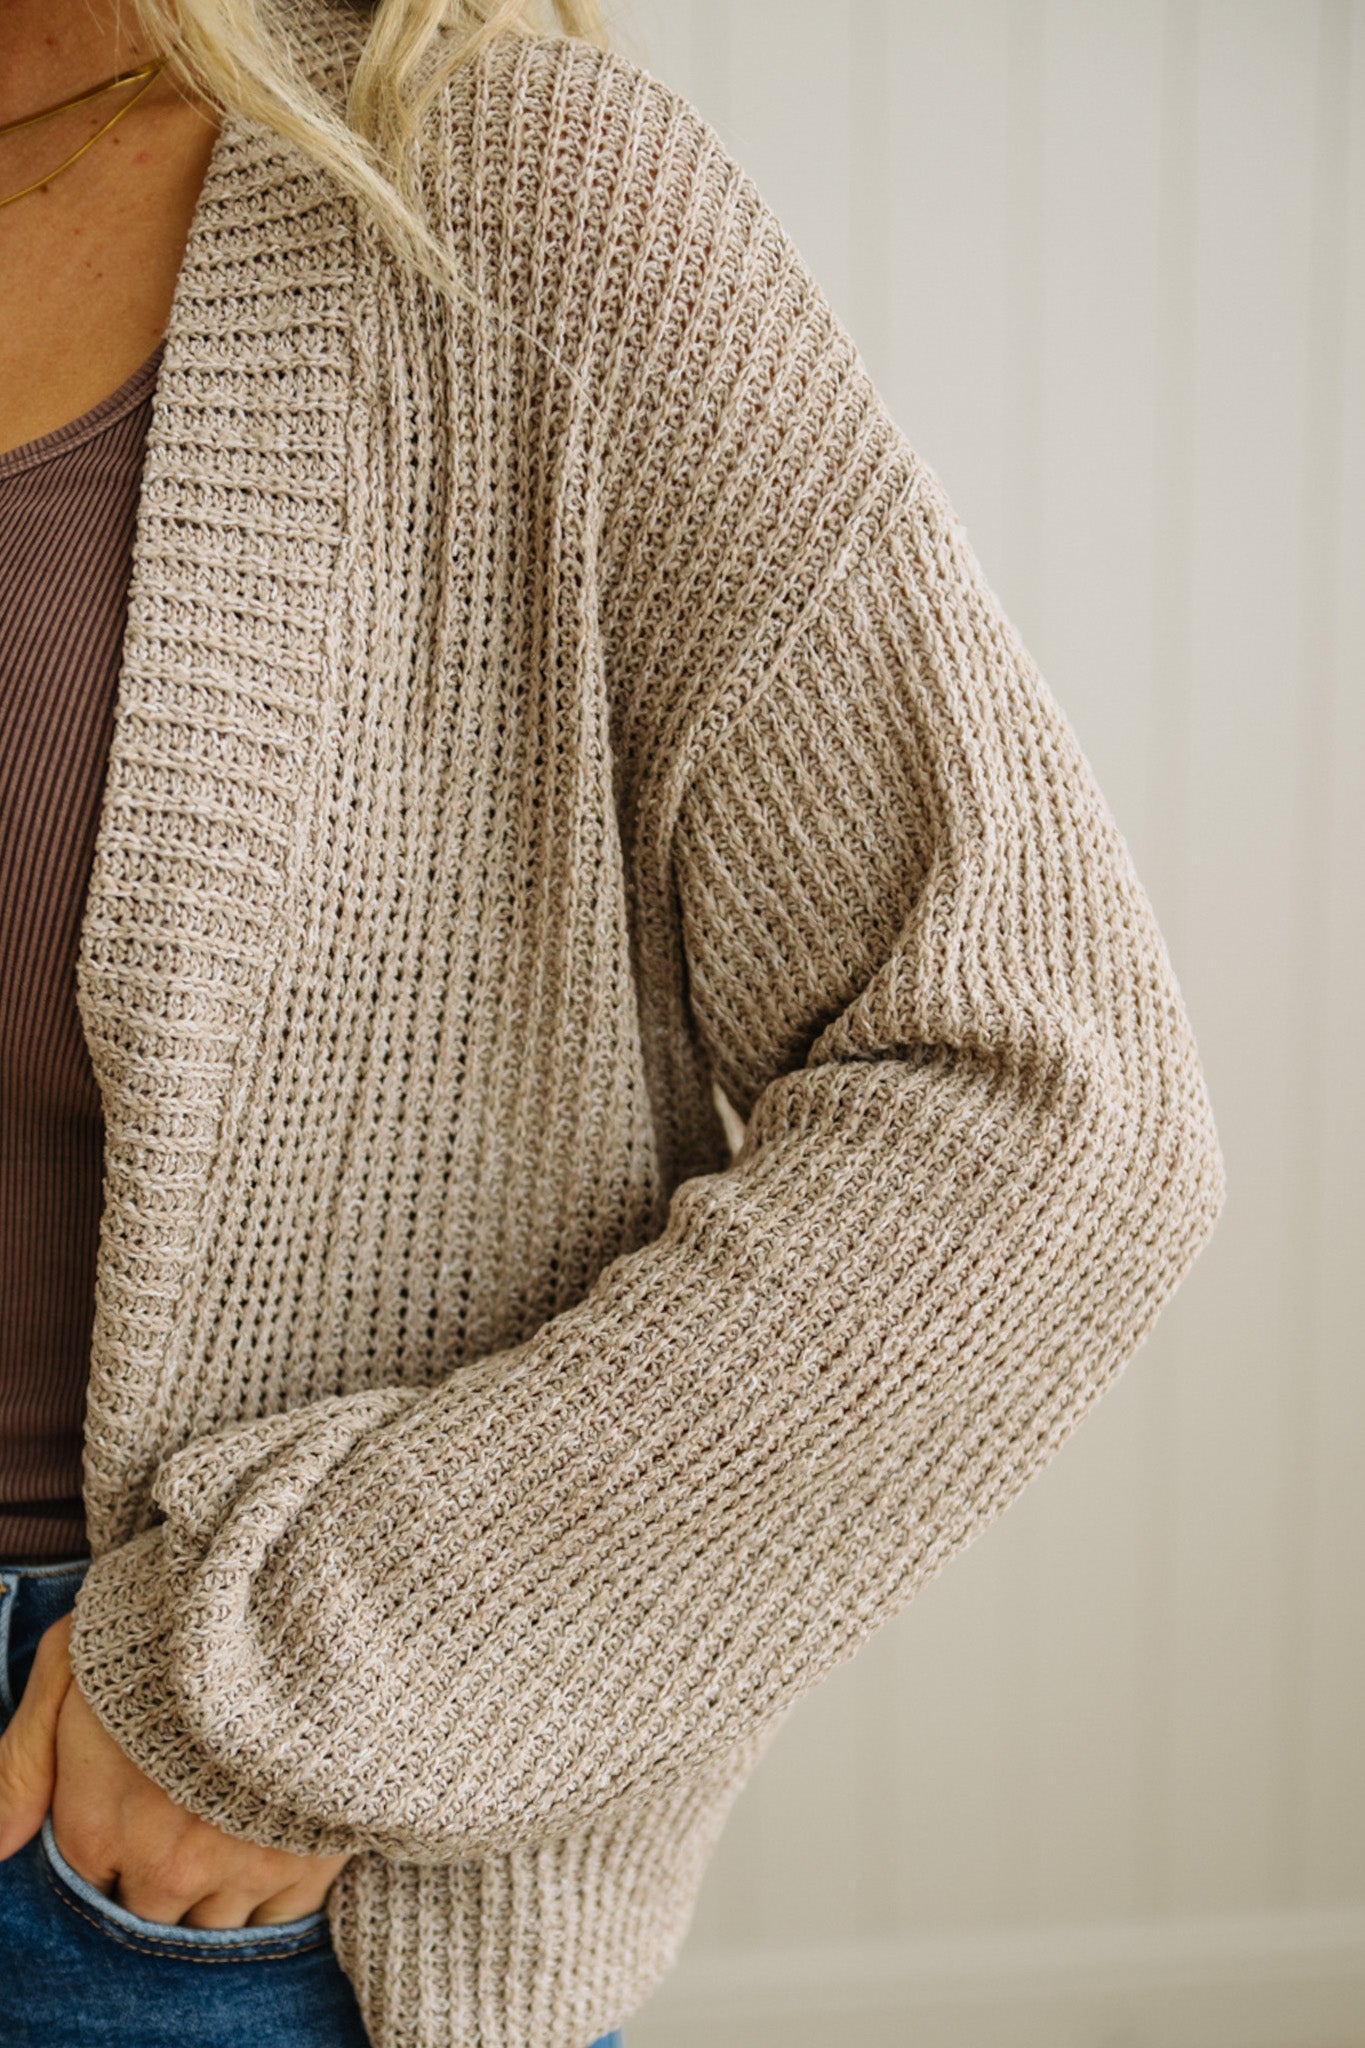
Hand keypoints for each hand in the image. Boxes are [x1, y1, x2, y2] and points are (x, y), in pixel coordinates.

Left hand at [0, 1611, 349, 1926]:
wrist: (286, 1600)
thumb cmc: (164, 1626)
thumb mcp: (69, 1665)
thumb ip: (20, 1763)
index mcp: (96, 1828)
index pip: (90, 1895)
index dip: (112, 1857)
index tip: (135, 1816)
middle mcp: (163, 1867)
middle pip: (152, 1919)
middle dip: (162, 1880)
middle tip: (183, 1821)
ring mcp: (240, 1869)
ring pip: (215, 1930)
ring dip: (218, 1891)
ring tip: (228, 1828)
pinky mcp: (307, 1858)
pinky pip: (282, 1919)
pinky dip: (275, 1892)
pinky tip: (272, 1838)